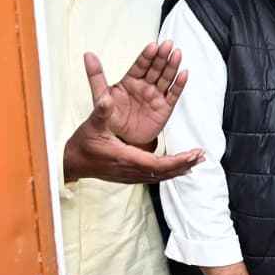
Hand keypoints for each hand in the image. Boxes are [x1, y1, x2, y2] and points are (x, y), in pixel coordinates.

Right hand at [62, 84, 203, 183]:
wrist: (72, 163)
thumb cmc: (83, 143)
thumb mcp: (92, 124)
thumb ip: (102, 111)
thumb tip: (107, 97)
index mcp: (125, 158)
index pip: (157, 164)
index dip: (177, 160)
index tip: (193, 154)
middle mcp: (131, 170)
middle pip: (164, 172)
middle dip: (184, 163)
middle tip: (201, 156)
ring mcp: (131, 176)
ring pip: (161, 176)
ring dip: (180, 168)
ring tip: (196, 161)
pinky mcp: (130, 176)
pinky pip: (155, 176)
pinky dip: (170, 171)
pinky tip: (180, 168)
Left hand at [85, 41, 186, 145]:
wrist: (120, 140)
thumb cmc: (111, 118)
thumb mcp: (100, 96)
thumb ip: (95, 76)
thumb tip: (88, 56)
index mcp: (130, 81)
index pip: (140, 65)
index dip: (147, 55)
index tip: (152, 46)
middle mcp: (144, 86)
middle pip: (155, 68)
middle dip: (162, 57)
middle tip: (167, 46)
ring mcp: (155, 96)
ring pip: (166, 78)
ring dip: (172, 66)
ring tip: (177, 55)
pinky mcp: (165, 108)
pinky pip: (173, 94)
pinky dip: (179, 85)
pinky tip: (183, 74)